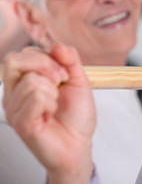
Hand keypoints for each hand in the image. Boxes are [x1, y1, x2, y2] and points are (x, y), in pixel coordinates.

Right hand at [2, 44, 95, 183]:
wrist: (80, 142)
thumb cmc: (76, 115)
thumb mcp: (79, 80)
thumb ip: (70, 59)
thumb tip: (57, 45)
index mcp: (26, 78)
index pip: (24, 53)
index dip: (47, 57)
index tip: (64, 73)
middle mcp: (14, 91)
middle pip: (15, 60)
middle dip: (47, 67)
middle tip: (60, 83)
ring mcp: (13, 107)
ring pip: (30, 80)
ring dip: (53, 91)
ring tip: (55, 104)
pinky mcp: (19, 121)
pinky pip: (35, 98)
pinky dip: (50, 103)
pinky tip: (50, 114)